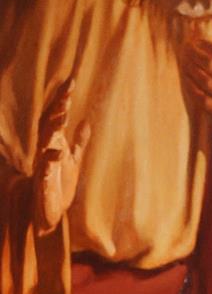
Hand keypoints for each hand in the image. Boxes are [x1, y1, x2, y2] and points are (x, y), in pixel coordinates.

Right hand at [34, 77, 90, 233]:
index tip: (71, 81)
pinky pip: (44, 170)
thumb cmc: (60, 183)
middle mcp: (46, 150)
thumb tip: (86, 120)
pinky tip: (58, 154)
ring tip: (63, 116)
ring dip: (52, 129)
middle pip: (48, 125)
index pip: (56, 116)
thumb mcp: (74, 160)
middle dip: (57, 109)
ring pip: (44, 143)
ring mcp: (43, 166)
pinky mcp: (44, 182)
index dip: (62, 99)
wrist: (50, 211)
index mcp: (54, 143)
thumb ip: (79, 141)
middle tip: (67, 94)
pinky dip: (50, 161)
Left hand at [185, 38, 211, 191]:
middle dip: (195, 55)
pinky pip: (203, 99)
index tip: (197, 41)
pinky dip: (193, 89)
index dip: (207, 46)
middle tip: (185, 48)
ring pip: (205, 81)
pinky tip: (187, 82)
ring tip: (183, 63)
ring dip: (191, 70)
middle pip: (211, 65)